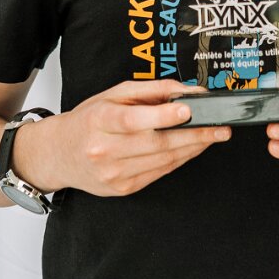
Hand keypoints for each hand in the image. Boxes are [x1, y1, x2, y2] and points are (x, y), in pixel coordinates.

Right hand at [16, 79, 230, 196]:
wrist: (59, 154)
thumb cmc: (89, 120)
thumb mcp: (113, 94)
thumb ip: (151, 90)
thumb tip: (187, 91)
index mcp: (99, 120)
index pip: (134, 119)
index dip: (163, 115)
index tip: (189, 110)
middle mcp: (104, 149)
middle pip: (156, 143)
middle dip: (194, 135)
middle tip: (220, 127)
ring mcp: (113, 173)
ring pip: (162, 161)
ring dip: (193, 148)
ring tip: (214, 136)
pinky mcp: (122, 188)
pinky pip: (159, 173)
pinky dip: (179, 160)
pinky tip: (193, 149)